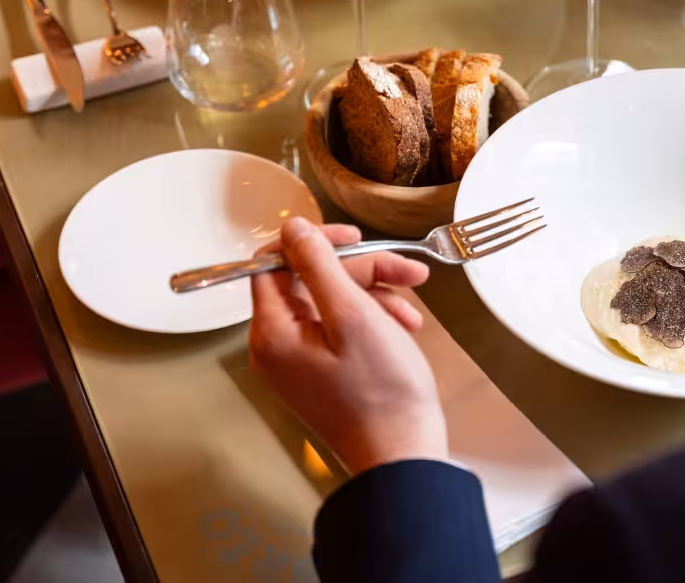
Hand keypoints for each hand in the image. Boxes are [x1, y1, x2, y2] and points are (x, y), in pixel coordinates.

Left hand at [249, 218, 446, 474]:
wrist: (401, 457)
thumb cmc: (380, 391)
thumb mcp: (353, 315)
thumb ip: (319, 265)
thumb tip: (292, 228)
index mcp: (273, 331)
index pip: (273, 263)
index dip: (314, 242)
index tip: (353, 237)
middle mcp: (278, 345)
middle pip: (310, 280)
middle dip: (361, 271)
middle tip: (405, 270)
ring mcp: (301, 361)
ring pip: (333, 302)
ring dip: (375, 294)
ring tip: (412, 307)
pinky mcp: (323, 372)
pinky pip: (341, 328)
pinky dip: (373, 320)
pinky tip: (405, 326)